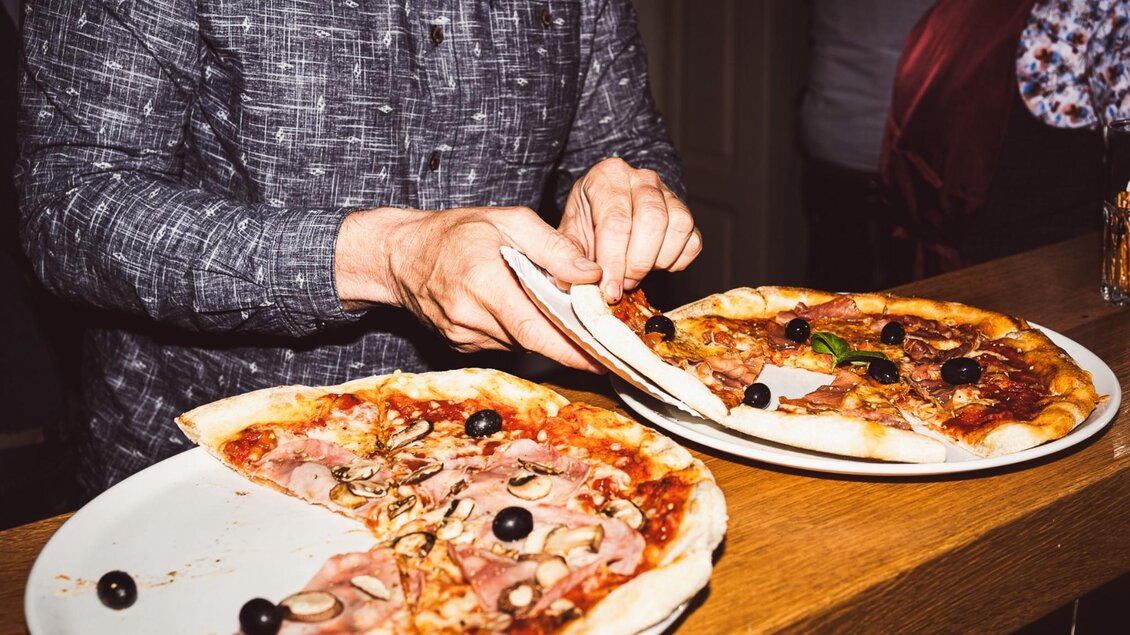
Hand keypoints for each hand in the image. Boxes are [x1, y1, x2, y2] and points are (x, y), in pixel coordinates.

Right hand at [335, 206, 603, 370]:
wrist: (401, 255)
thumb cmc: (455, 232)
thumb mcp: (509, 221)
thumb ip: (554, 247)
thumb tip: (591, 274)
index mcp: (483, 281)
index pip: (535, 327)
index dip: (571, 348)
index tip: (602, 359)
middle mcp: (470, 316)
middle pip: (532, 340)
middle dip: (568, 341)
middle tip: (602, 343)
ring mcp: (463, 336)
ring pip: (521, 344)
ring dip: (544, 332)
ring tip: (559, 311)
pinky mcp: (461, 346)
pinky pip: (505, 343)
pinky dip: (522, 331)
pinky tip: (521, 310)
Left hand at [559, 157, 701, 302]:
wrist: (605, 214)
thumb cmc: (587, 223)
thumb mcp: (569, 236)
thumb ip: (568, 257)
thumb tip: (585, 279)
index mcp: (608, 176)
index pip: (616, 221)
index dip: (613, 261)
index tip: (609, 289)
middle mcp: (642, 178)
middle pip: (653, 220)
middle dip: (638, 262)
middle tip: (623, 283)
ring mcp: (668, 193)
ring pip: (679, 227)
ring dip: (658, 260)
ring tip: (635, 272)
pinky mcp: (687, 213)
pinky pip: (693, 242)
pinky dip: (675, 261)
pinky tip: (653, 264)